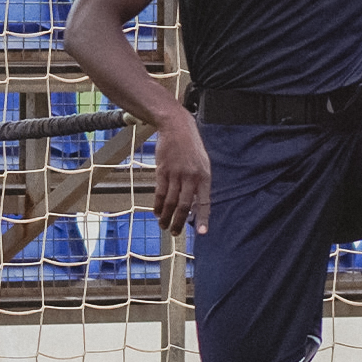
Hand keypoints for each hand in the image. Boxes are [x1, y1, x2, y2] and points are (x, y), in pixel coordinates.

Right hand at [152, 112, 210, 234]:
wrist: (177, 128)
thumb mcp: (203, 164)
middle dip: (178, 222)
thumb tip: (195, 205)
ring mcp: (176, 174)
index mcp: (204, 177)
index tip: (203, 232)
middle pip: (184, 205)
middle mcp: (191, 177)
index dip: (203, 218)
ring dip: (166, 216)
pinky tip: (157, 212)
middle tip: (174, 233)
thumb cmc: (192, 148)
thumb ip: (200, 184)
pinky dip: (157, 205)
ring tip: (163, 226)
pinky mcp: (162, 170)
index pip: (204, 202)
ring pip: (170, 201)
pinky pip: (159, 192)